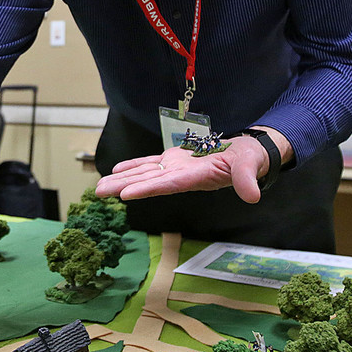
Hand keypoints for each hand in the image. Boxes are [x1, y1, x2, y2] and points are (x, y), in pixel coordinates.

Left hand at [94, 132, 276, 203]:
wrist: (250, 155)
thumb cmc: (250, 160)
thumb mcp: (249, 167)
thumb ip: (247, 180)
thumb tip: (254, 196)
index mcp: (196, 177)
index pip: (167, 185)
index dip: (146, 189)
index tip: (125, 195)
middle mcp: (182, 176)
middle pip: (148, 182)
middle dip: (123, 187)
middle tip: (98, 193)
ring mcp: (178, 168)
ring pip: (145, 173)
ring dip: (122, 179)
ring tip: (100, 185)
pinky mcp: (177, 159)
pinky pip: (152, 163)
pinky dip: (134, 165)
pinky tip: (116, 169)